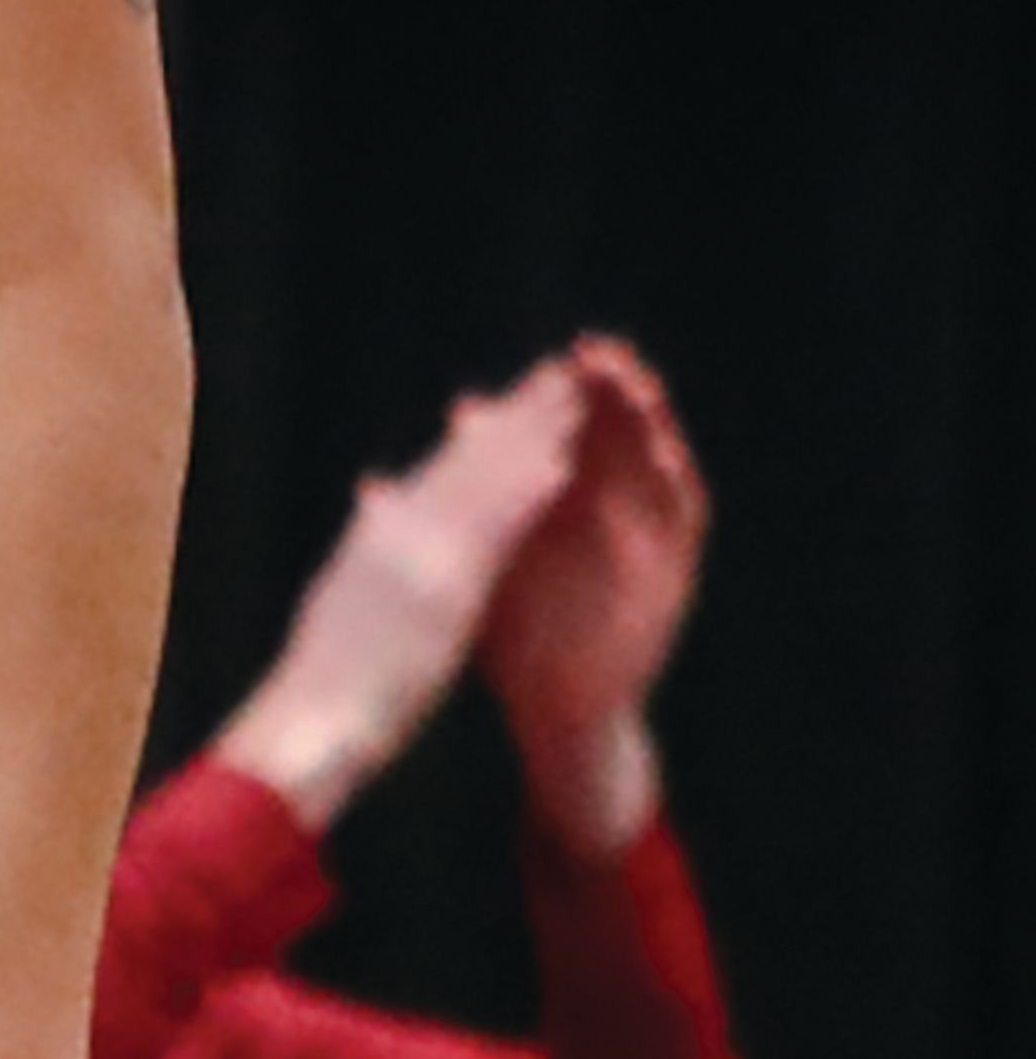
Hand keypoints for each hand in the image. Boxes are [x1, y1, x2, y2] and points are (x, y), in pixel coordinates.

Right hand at [207, 355, 588, 834]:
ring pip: (485, 479)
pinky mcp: (448, 584)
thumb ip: (364, 554)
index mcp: (374, 543)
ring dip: (531, 434)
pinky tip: (565, 464)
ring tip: (571, 399)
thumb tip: (372, 505)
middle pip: (463, 461)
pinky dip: (531, 489)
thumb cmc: (318, 685)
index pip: (433, 477)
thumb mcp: (336, 608)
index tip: (504, 406)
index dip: (475, 438)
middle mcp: (397, 533)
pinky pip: (498, 526)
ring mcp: (421, 553)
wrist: (312, 723)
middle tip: (551, 378)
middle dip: (511, 417)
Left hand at [479, 335, 706, 854]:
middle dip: (603, 391)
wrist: (555, 708)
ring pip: (648, 462)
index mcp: (556, 503)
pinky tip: (664, 451)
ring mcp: (642, 535)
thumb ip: (446, 522)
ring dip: (643, 421)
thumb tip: (376, 479)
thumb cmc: (514, 638)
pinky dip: (674, 480)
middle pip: (610, 436)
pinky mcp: (672, 568)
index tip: (553, 357)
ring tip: (630, 382)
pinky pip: (682, 514)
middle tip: (593, 350)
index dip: (551, 398)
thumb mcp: (476, 570)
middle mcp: (605, 509)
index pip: (558, 436)